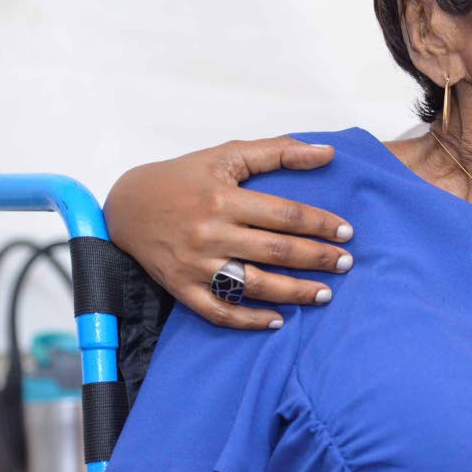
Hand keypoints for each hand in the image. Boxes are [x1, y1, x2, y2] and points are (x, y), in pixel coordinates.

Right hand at [104, 137, 352, 329]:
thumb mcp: (228, 155)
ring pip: (253, 284)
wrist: (125, 207)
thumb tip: (327, 152)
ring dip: (293, 292)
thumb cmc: (184, 177)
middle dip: (317, 259)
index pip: (285, 214)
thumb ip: (279, 151)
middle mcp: (210, 232)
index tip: (346, 232)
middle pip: (276, 251)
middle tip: (347, 264)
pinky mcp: (181, 288)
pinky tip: (277, 320)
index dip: (320, 224)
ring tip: (325, 294)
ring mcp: (195, 264)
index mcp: (223, 198)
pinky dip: (249, 320)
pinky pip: (219, 311)